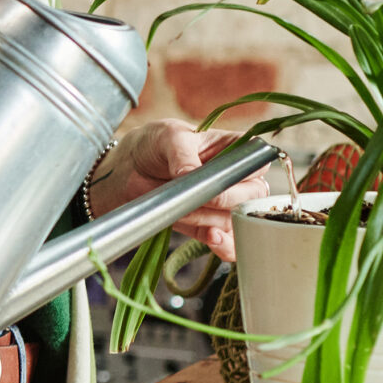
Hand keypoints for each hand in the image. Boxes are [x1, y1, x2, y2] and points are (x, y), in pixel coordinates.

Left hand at [87, 119, 270, 261]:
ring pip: (236, 219)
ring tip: (182, 210)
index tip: (222, 177)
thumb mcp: (166, 137)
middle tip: (197, 195)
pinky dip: (225, 245)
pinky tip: (214, 239)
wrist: (125, 175)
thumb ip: (182, 153)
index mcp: (233, 148)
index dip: (247, 172)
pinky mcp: (208, 228)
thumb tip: (192, 174)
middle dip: (225, 200)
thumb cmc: (151, 145)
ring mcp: (223, 205)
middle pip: (253, 196)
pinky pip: (229, 243)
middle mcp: (234, 178)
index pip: (258, 162)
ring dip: (210, 219)